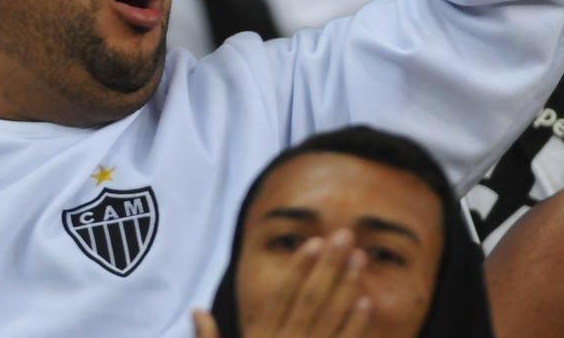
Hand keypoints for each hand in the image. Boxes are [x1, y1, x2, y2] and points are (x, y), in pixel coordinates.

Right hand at [193, 232, 371, 337]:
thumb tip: (196, 310)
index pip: (281, 297)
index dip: (297, 270)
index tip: (311, 244)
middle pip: (310, 300)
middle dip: (328, 266)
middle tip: (344, 236)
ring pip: (330, 318)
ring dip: (347, 287)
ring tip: (359, 260)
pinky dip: (357, 326)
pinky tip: (367, 302)